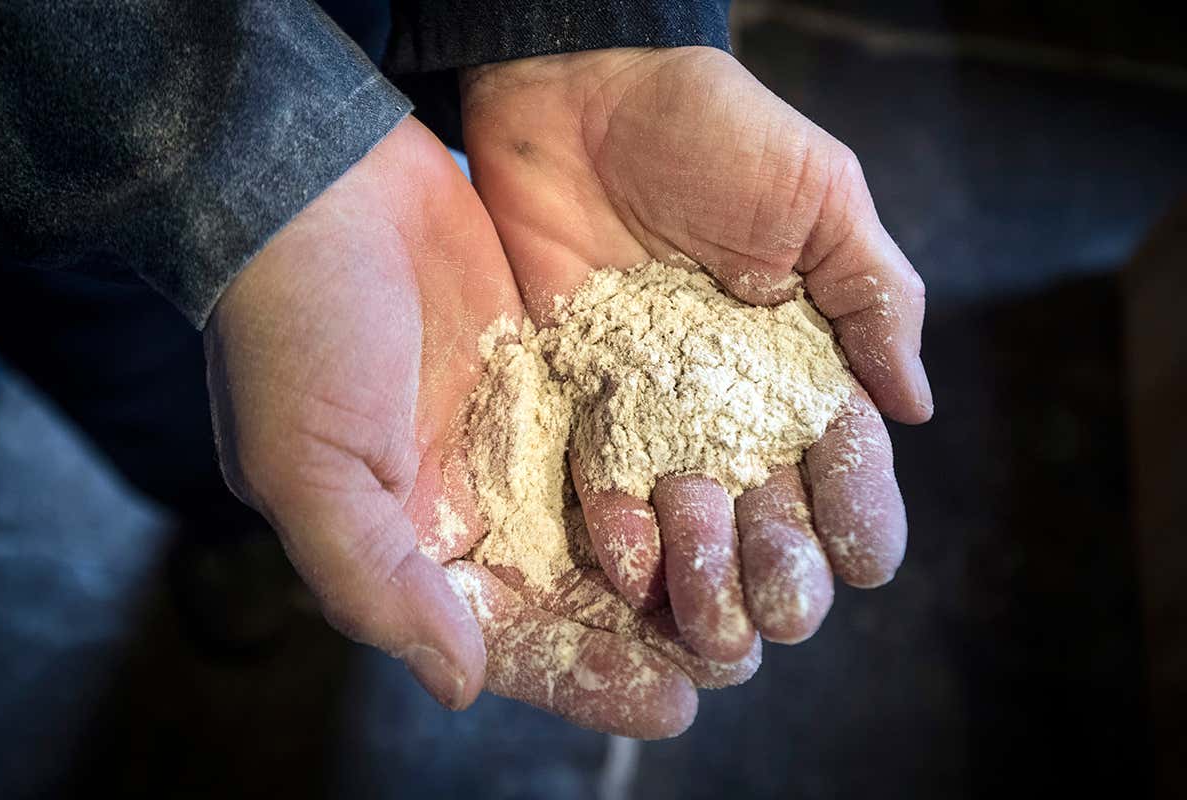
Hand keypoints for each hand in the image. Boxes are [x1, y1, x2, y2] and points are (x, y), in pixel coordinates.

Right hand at [204, 116, 745, 736]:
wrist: (320, 184)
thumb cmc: (293, 328)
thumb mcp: (309, 467)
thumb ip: (377, 583)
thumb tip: (462, 684)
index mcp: (411, 542)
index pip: (509, 637)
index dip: (587, 678)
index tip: (671, 705)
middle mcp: (471, 500)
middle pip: (574, 594)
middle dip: (649, 635)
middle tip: (734, 661)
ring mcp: (518, 435)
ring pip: (609, 524)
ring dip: (675, 563)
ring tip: (751, 594)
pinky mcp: (555, 373)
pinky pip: (621, 441)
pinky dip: (668, 476)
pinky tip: (730, 495)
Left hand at [462, 48, 931, 659]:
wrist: (584, 97)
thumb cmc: (717, 133)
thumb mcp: (821, 199)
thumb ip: (875, 297)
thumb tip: (915, 408)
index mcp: (806, 361)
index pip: (845, 459)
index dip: (861, 511)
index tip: (867, 556)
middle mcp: (734, 401)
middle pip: (770, 510)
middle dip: (784, 568)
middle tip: (785, 611)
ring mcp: (656, 408)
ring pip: (692, 517)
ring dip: (706, 574)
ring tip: (715, 622)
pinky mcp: (583, 400)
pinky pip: (603, 482)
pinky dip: (620, 530)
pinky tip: (636, 568)